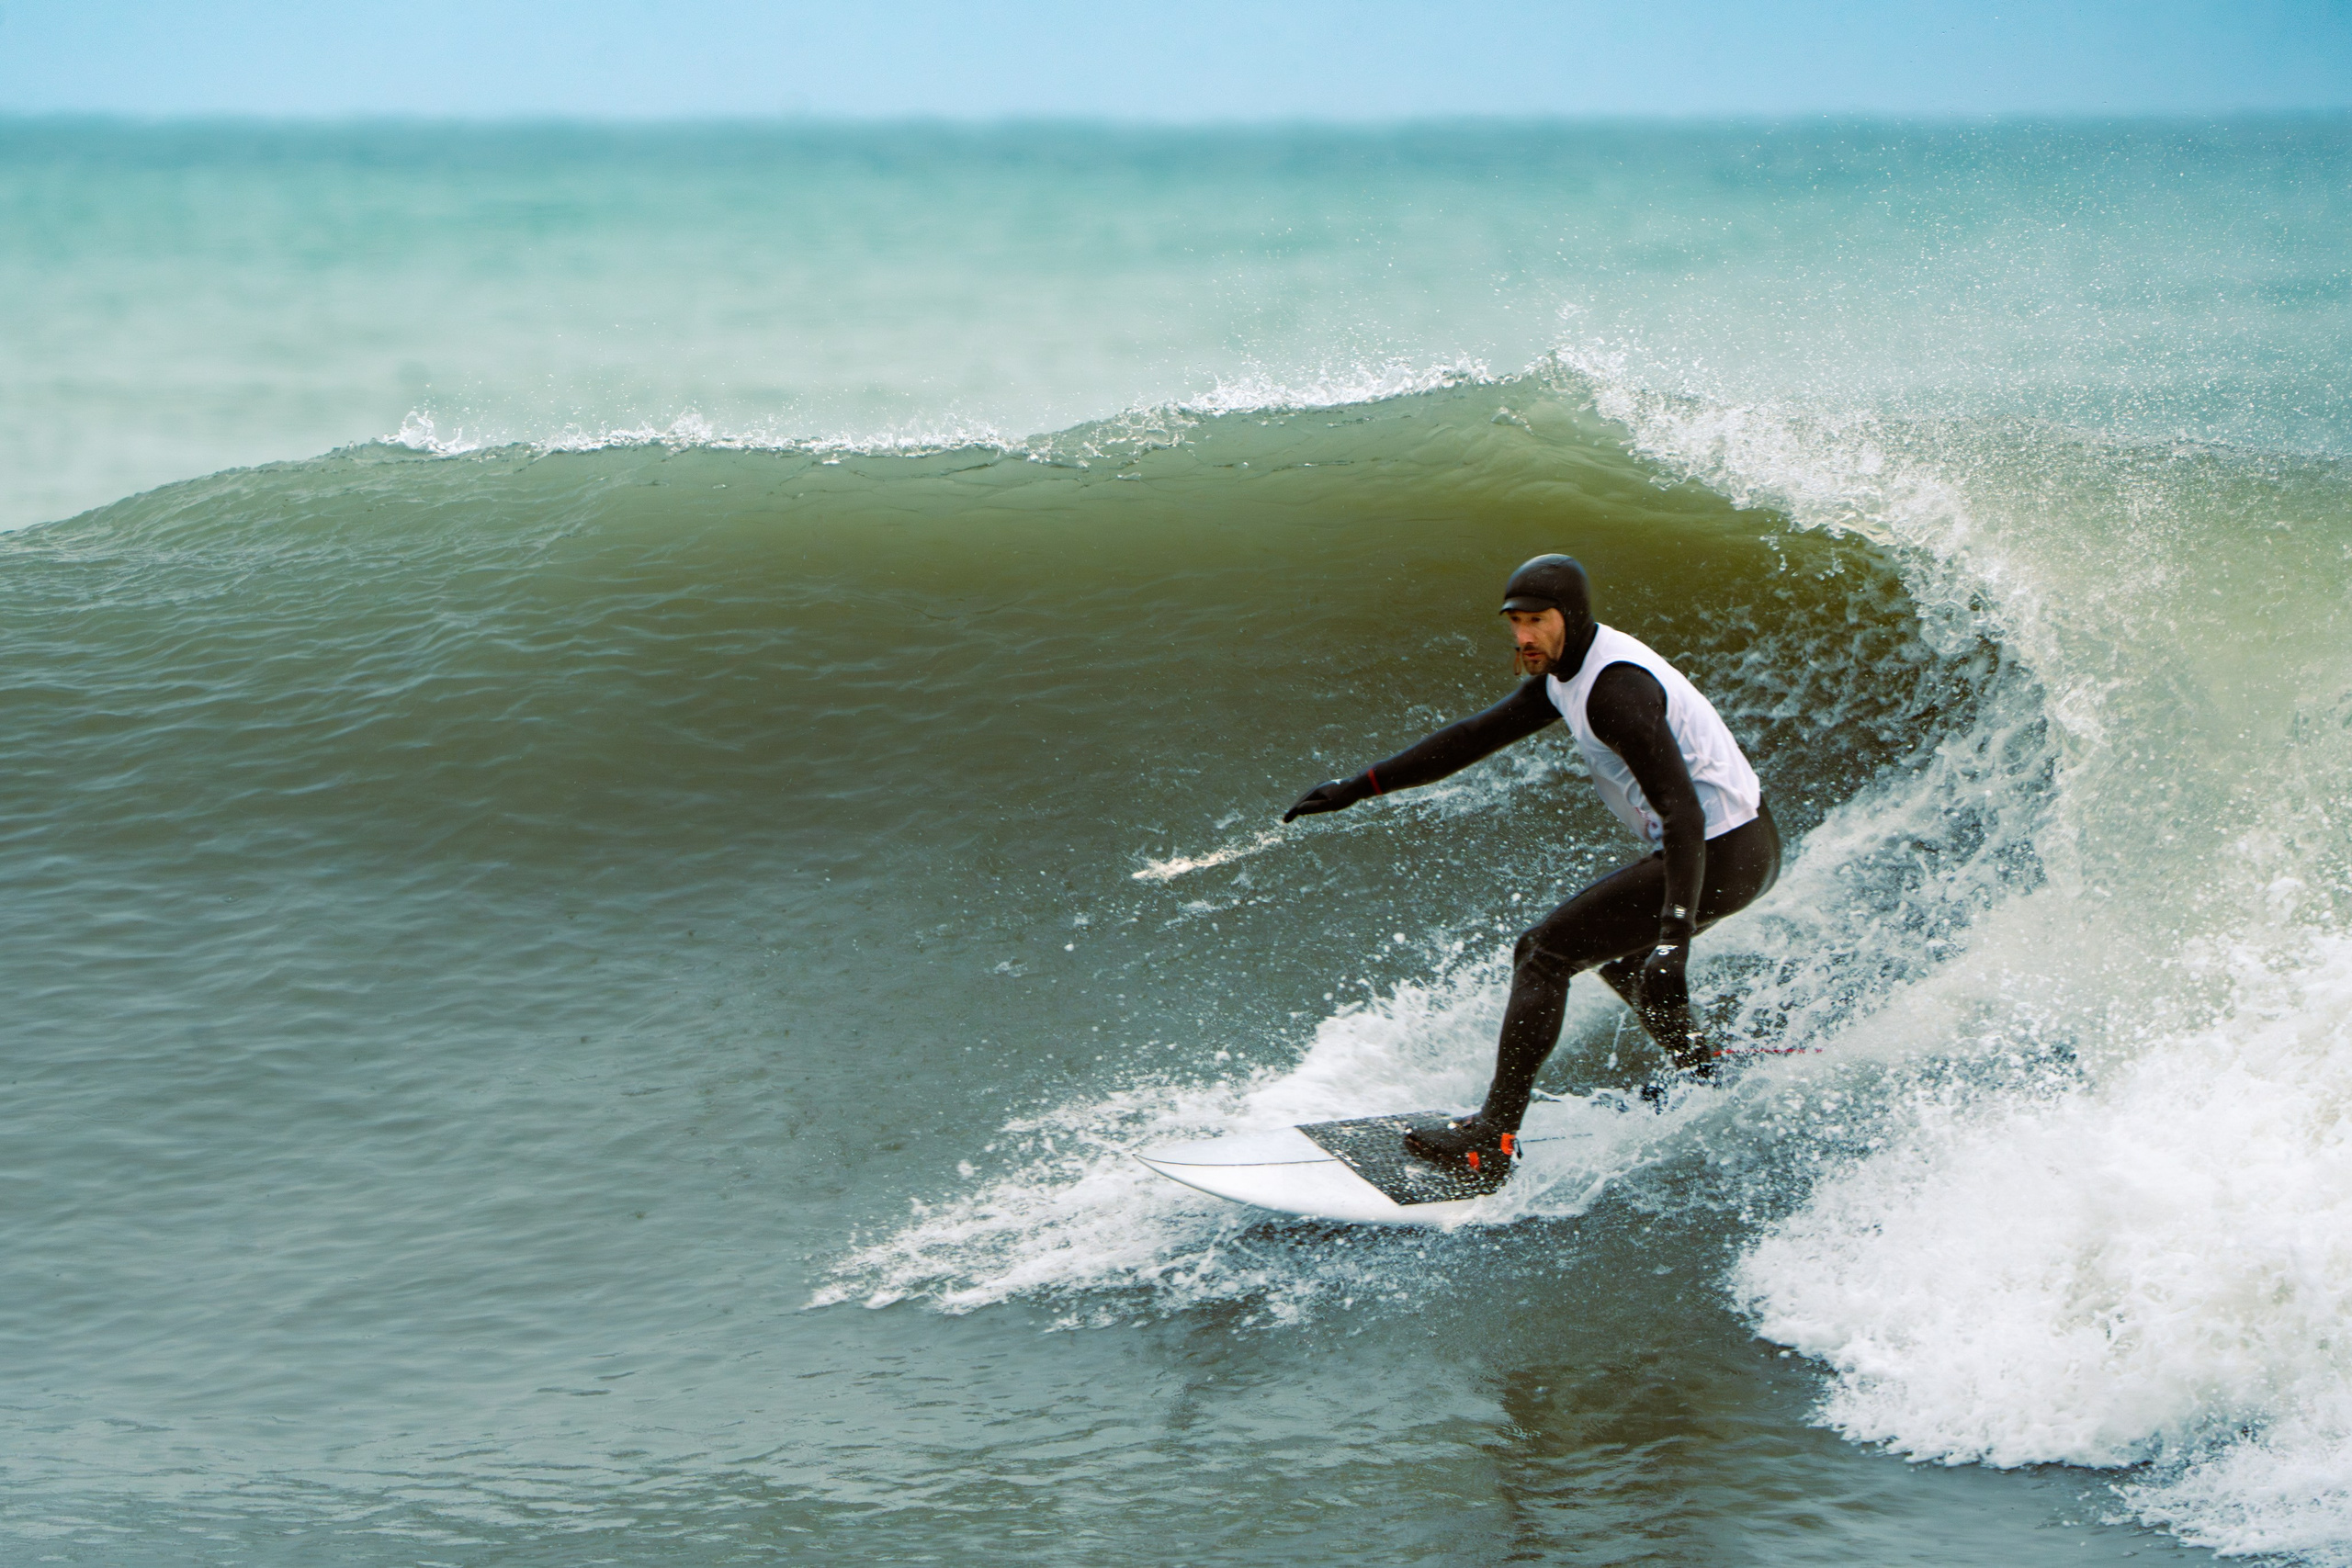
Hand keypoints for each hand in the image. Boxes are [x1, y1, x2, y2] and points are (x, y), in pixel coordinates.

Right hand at [1282, 774, 1372, 822]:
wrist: (1360, 785)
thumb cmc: (1346, 796)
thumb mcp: (1330, 804)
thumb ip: (1315, 807)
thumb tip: (1299, 809)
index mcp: (1316, 791)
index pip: (1300, 804)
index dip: (1292, 813)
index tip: (1285, 821)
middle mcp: (1318, 787)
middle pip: (1303, 799)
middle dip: (1295, 809)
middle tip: (1287, 819)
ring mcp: (1325, 788)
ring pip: (1309, 798)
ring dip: (1302, 805)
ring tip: (1297, 812)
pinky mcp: (1331, 789)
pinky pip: (1316, 797)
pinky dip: (1310, 802)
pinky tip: (1314, 805)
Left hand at [1636, 937, 1691, 1056]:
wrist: (1674, 939)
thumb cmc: (1661, 955)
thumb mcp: (1649, 966)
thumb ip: (1647, 980)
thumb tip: (1643, 996)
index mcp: (1646, 975)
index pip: (1648, 998)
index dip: (1654, 1008)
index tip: (1660, 1014)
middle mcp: (1654, 975)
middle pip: (1659, 1001)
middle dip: (1666, 1009)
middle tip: (1671, 1013)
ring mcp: (1667, 973)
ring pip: (1671, 999)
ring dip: (1675, 1006)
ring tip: (1678, 1008)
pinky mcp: (1680, 972)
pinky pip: (1682, 992)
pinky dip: (1684, 999)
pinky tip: (1686, 1001)